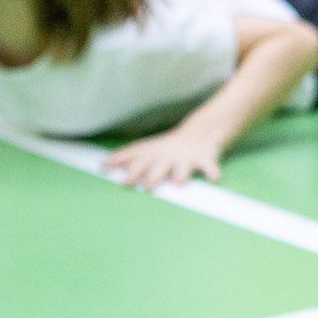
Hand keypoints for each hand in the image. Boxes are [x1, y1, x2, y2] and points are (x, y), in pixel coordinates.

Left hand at [103, 127, 224, 189]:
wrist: (201, 132)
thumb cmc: (168, 148)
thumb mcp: (148, 149)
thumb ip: (127, 157)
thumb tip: (103, 164)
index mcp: (154, 152)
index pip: (137, 156)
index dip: (124, 162)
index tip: (108, 167)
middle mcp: (168, 154)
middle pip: (157, 164)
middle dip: (149, 174)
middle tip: (142, 185)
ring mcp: (186, 157)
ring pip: (182, 166)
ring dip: (181, 173)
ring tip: (178, 182)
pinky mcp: (205, 158)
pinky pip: (210, 166)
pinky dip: (213, 171)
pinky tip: (215, 178)